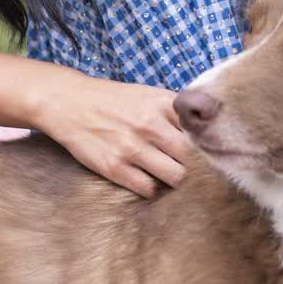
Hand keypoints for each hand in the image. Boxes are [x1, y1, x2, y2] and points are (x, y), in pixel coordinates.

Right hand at [39, 74, 196, 198]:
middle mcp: (149, 125)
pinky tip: (148, 179)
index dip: (211, 145)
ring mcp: (131, 148)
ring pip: (175, 177)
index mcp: (162, 104)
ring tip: (173, 176)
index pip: (202, 132)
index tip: (214, 153)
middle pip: (193, 158)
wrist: (68, 102)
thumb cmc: (113, 100)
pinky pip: (148, 189)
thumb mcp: (147, 94)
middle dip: (198, 167)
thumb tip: (208, 131)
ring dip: (176, 180)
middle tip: (198, 173)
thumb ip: (176, 112)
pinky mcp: (114, 167)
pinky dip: (152, 188)